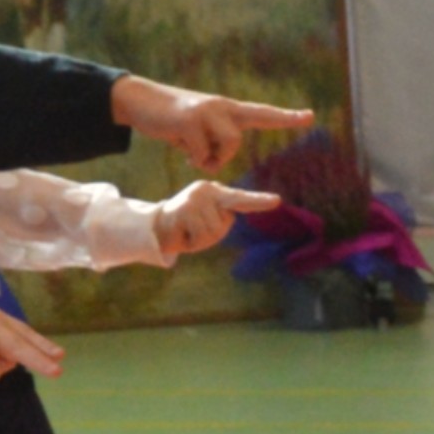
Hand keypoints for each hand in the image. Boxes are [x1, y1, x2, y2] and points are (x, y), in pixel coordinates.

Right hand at [111, 77, 317, 173]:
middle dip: (219, 156)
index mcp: (227, 109)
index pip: (262, 113)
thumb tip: (217, 161)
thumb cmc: (173, 119)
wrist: (140, 101)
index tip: (310, 116)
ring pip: (224, 146)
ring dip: (207, 159)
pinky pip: (201, 152)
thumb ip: (215, 142)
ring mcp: (206, 111)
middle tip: (199, 156)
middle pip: (236, 140)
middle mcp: (221, 107)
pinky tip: (179, 148)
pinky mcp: (189, 120)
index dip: (286, 117)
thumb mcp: (199, 130)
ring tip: (191, 153)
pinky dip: (191, 157)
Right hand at [144, 182, 277, 260]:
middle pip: (224, 226)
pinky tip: (180, 233)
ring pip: (212, 233)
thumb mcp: (207, 218)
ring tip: (187, 230)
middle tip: (193, 229)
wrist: (156, 227)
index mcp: (216, 192)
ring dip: (200, 239)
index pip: (240, 198)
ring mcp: (194, 200)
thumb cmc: (187, 225)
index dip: (259, 201)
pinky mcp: (183, 212)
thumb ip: (221, 217)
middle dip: (211, 234)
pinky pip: (199, 238)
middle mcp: (206, 191)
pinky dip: (190, 243)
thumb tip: (229, 215)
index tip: (277, 201)